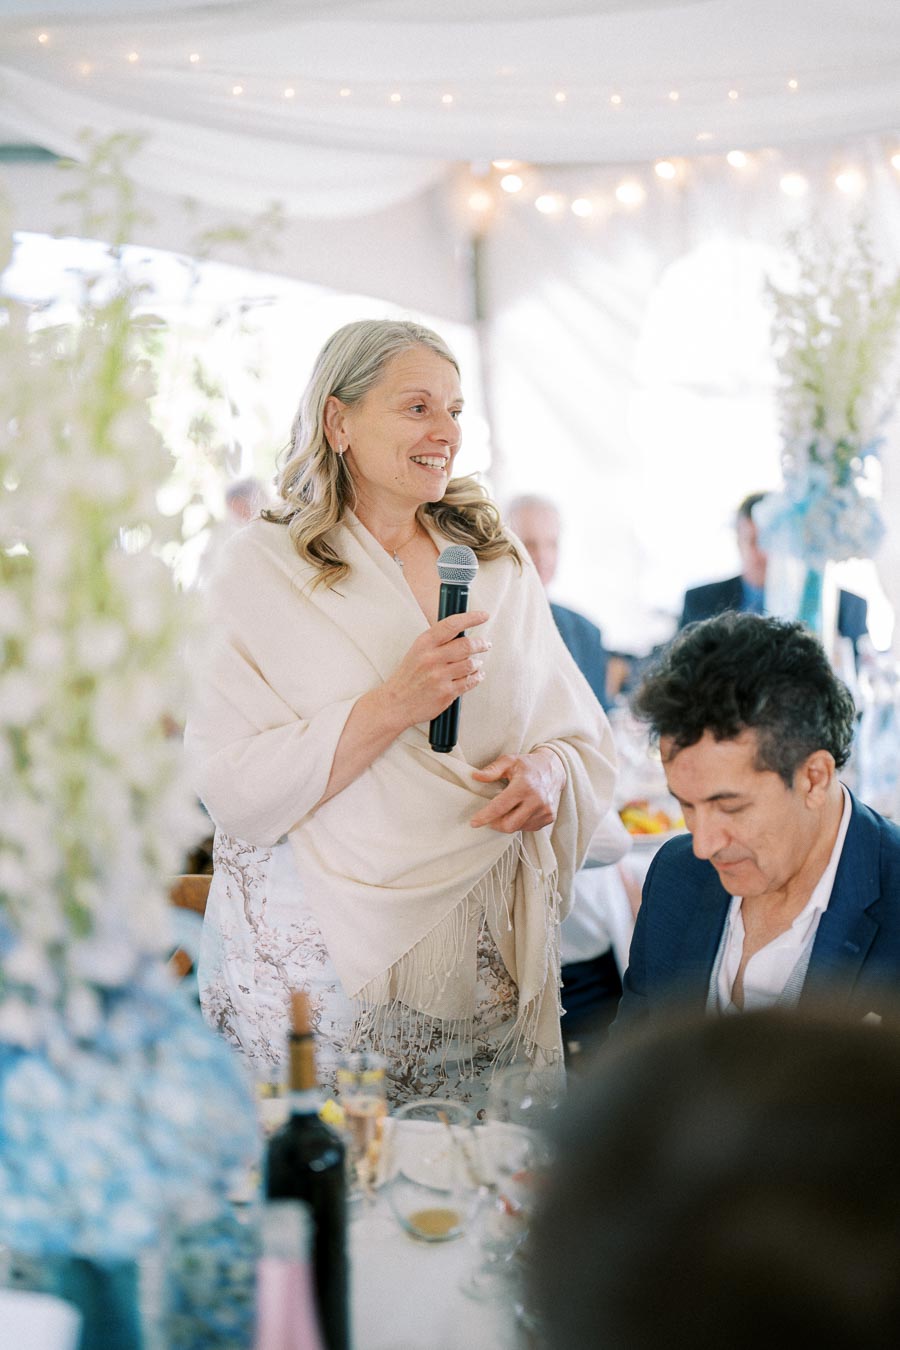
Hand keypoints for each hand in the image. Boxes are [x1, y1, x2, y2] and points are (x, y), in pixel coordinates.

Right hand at [382, 610, 490, 729]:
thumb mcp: (417, 651)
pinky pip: (470, 681)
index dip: (471, 618)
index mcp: (424, 644)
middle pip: (467, 645)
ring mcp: (440, 677)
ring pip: (471, 664)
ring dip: (478, 663)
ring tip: (476, 663)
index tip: (483, 615)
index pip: (451, 625)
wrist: (395, 704)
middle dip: (481, 644)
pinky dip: (477, 677)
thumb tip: (463, 631)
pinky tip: (476, 675)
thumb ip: (438, 641)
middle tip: (485, 644)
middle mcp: (432, 658)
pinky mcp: (446, 693)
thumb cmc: (408, 677)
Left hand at [469, 747, 565, 833]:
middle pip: (509, 824)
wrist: (554, 769)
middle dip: (495, 824)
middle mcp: (537, 800)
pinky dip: (520, 822)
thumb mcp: (509, 761)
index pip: (501, 807)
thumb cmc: (529, 765)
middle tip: (489, 818)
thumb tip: (475, 776)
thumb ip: (492, 770)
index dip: (485, 816)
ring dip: (508, 822)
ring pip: (518, 828)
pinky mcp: (549, 817)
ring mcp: (545, 810)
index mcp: (525, 785)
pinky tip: (520, 811)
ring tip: (508, 809)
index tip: (474, 822)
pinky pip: (528, 827)